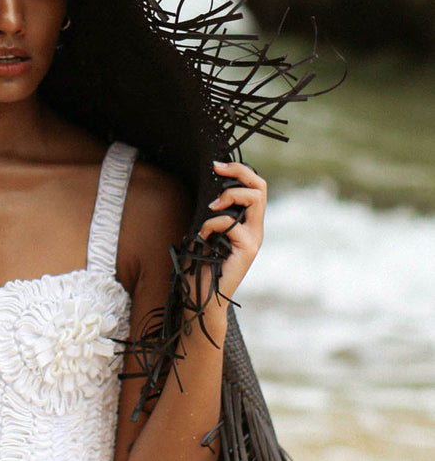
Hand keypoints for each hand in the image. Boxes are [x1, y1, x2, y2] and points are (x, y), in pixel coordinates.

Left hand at [196, 160, 266, 303]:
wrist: (201, 296)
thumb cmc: (200, 265)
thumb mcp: (206, 231)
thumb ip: (213, 213)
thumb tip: (207, 190)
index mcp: (247, 223)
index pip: (256, 187)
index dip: (240, 171)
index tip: (217, 165)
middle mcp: (255, 229)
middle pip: (261, 187)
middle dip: (239, 172)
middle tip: (217, 170)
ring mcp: (254, 239)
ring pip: (254, 199)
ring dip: (227, 197)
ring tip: (210, 208)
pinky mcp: (248, 249)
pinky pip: (230, 224)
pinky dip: (212, 224)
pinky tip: (203, 237)